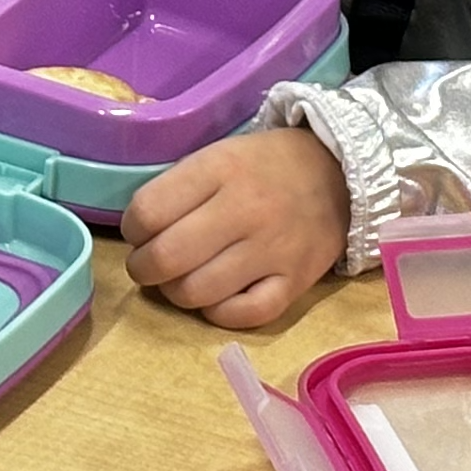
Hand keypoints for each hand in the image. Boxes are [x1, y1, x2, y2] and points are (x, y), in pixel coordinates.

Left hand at [119, 126, 346, 329]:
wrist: (338, 174)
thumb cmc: (264, 166)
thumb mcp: (218, 155)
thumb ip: (179, 189)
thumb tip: (139, 233)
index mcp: (220, 168)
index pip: (148, 211)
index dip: (132, 229)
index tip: (139, 232)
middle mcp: (246, 209)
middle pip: (167, 257)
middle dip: (143, 267)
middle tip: (148, 265)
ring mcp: (273, 249)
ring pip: (198, 292)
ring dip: (176, 292)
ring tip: (180, 281)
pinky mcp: (296, 282)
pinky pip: (243, 314)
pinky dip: (219, 313)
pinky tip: (215, 298)